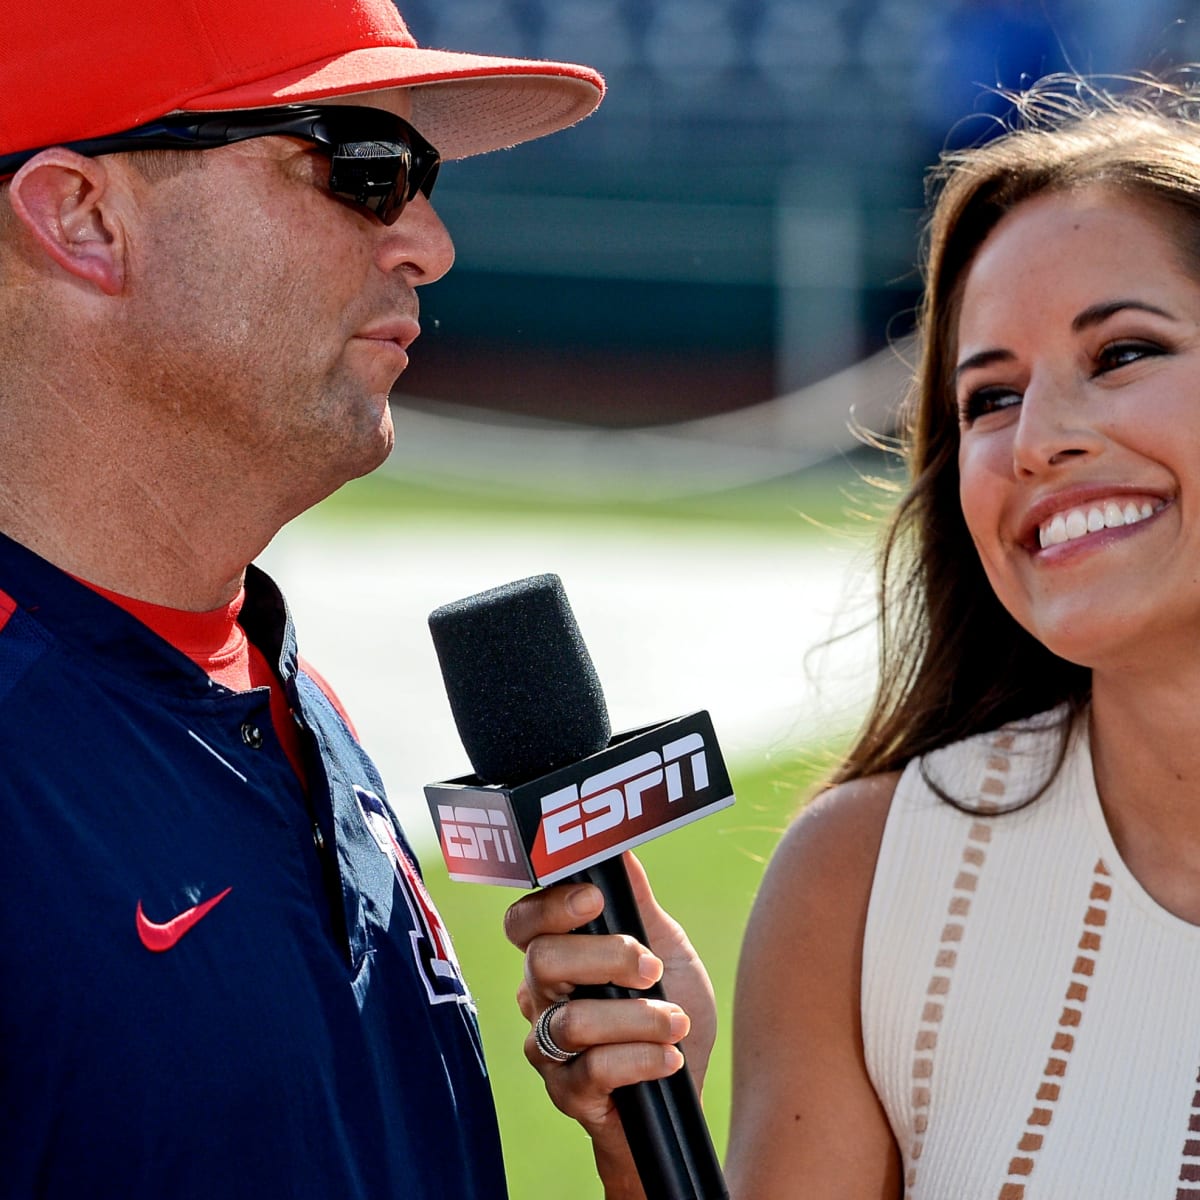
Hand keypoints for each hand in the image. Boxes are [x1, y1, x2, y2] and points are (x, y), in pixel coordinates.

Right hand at [504, 853, 716, 1195]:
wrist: (689, 1085)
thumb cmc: (672, 1007)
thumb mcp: (666, 946)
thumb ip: (637, 900)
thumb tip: (619, 845)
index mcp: (559, 953)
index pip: (524, 922)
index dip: (550, 907)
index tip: (595, 900)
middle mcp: (541, 997)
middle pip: (541, 962)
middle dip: (606, 959)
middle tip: (651, 968)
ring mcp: (548, 1047)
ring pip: (570, 1021)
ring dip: (636, 1019)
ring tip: (676, 1022)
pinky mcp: (566, 1093)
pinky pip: (591, 1071)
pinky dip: (640, 1059)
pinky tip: (670, 1058)